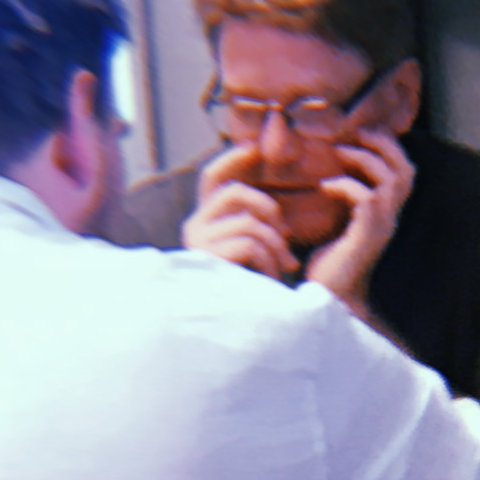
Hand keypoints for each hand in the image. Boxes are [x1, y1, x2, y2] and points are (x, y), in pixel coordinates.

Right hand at [183, 150, 298, 283]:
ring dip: (274, 247)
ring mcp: (197, 244)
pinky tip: (268, 280)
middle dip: (268, 210)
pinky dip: (269, 262)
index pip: (213, 178)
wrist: (245, 330)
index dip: (233, 159)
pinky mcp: (206, 258)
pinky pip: (249, 243)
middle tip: (286, 237)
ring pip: (249, 222)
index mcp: (206, 223)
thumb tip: (278, 211)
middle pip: (234, 192)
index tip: (256, 148)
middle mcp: (194, 229)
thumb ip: (260, 226)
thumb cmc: (254, 291)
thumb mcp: (258, 252)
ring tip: (280, 269)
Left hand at [296, 126, 412, 310]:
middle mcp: (389, 219)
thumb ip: (339, 200)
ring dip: (364, 160)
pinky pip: (366, 199)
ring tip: (339, 152)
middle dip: (383, 145)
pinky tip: (325, 187)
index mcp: (385, 214)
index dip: (387, 147)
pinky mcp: (365, 237)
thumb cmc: (326, 266)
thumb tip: (322, 171)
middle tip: (355, 132)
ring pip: (391, 181)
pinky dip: (346, 186)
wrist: (328, 302)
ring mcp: (381, 228)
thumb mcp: (334, 224)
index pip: (404, 172)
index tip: (359, 132)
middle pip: (406, 171)